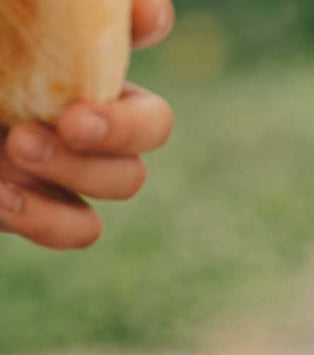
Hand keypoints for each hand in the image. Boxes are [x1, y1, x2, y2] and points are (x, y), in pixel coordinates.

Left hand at [0, 0, 175, 248]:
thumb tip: (129, 13)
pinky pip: (79, 227)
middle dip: (124, 127)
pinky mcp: (28, 209)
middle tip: (66, 123)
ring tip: (14, 151)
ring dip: (81, 171)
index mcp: (56, 41)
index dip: (145, 18)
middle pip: (154, 122)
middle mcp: (66, 95)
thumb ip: (29, 7)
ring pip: (125, 180)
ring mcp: (52, 158)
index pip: (137, 19)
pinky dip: (47, 218)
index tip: (134, 26)